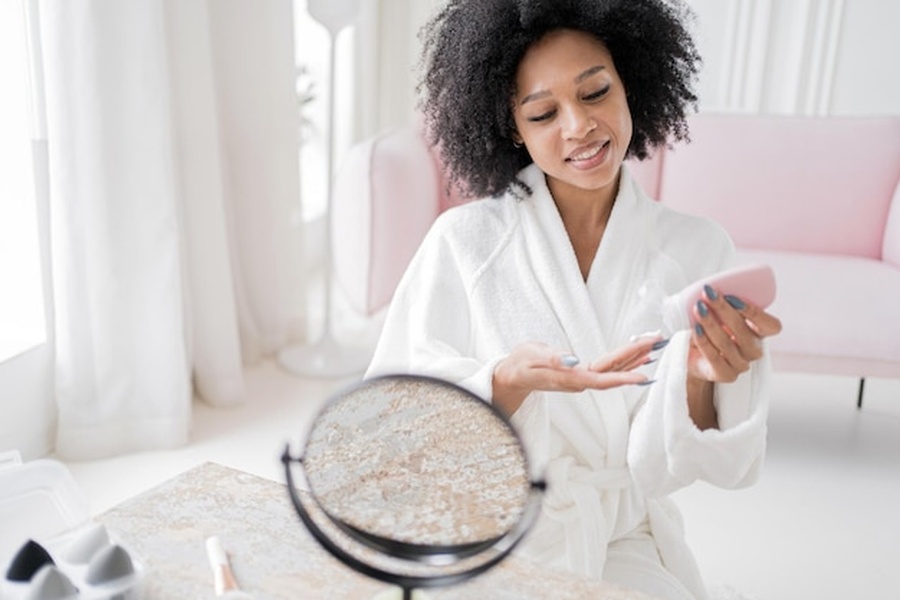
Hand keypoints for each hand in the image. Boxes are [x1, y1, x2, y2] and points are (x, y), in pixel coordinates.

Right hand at [492, 337, 659, 415]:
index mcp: (570, 378)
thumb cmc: (520, 364)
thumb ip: (551, 358)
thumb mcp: (531, 356)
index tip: (643, 376)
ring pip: (614, 371)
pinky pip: (608, 369)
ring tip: (655, 345)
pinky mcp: (583, 375)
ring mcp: (583, 380)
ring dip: (635, 359)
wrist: (513, 376)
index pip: (601, 379)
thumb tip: (573, 359)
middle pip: (613, 372)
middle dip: (636, 357)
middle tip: (656, 341)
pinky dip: (625, 361)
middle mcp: (580, 382)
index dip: (623, 378)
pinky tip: (639, 356)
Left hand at [689, 284, 782, 382]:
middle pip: (744, 332)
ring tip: (698, 309)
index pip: (772, 326)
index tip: (733, 298)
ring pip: (727, 344)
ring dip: (711, 324)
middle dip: (724, 310)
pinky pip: (714, 358)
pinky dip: (704, 341)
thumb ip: (724, 303)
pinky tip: (695, 328)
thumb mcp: (719, 314)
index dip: (756, 313)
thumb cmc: (710, 329)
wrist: (693, 355)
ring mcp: (741, 365)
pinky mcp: (725, 375)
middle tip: (708, 295)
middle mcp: (754, 350)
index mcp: (759, 332)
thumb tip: (712, 289)